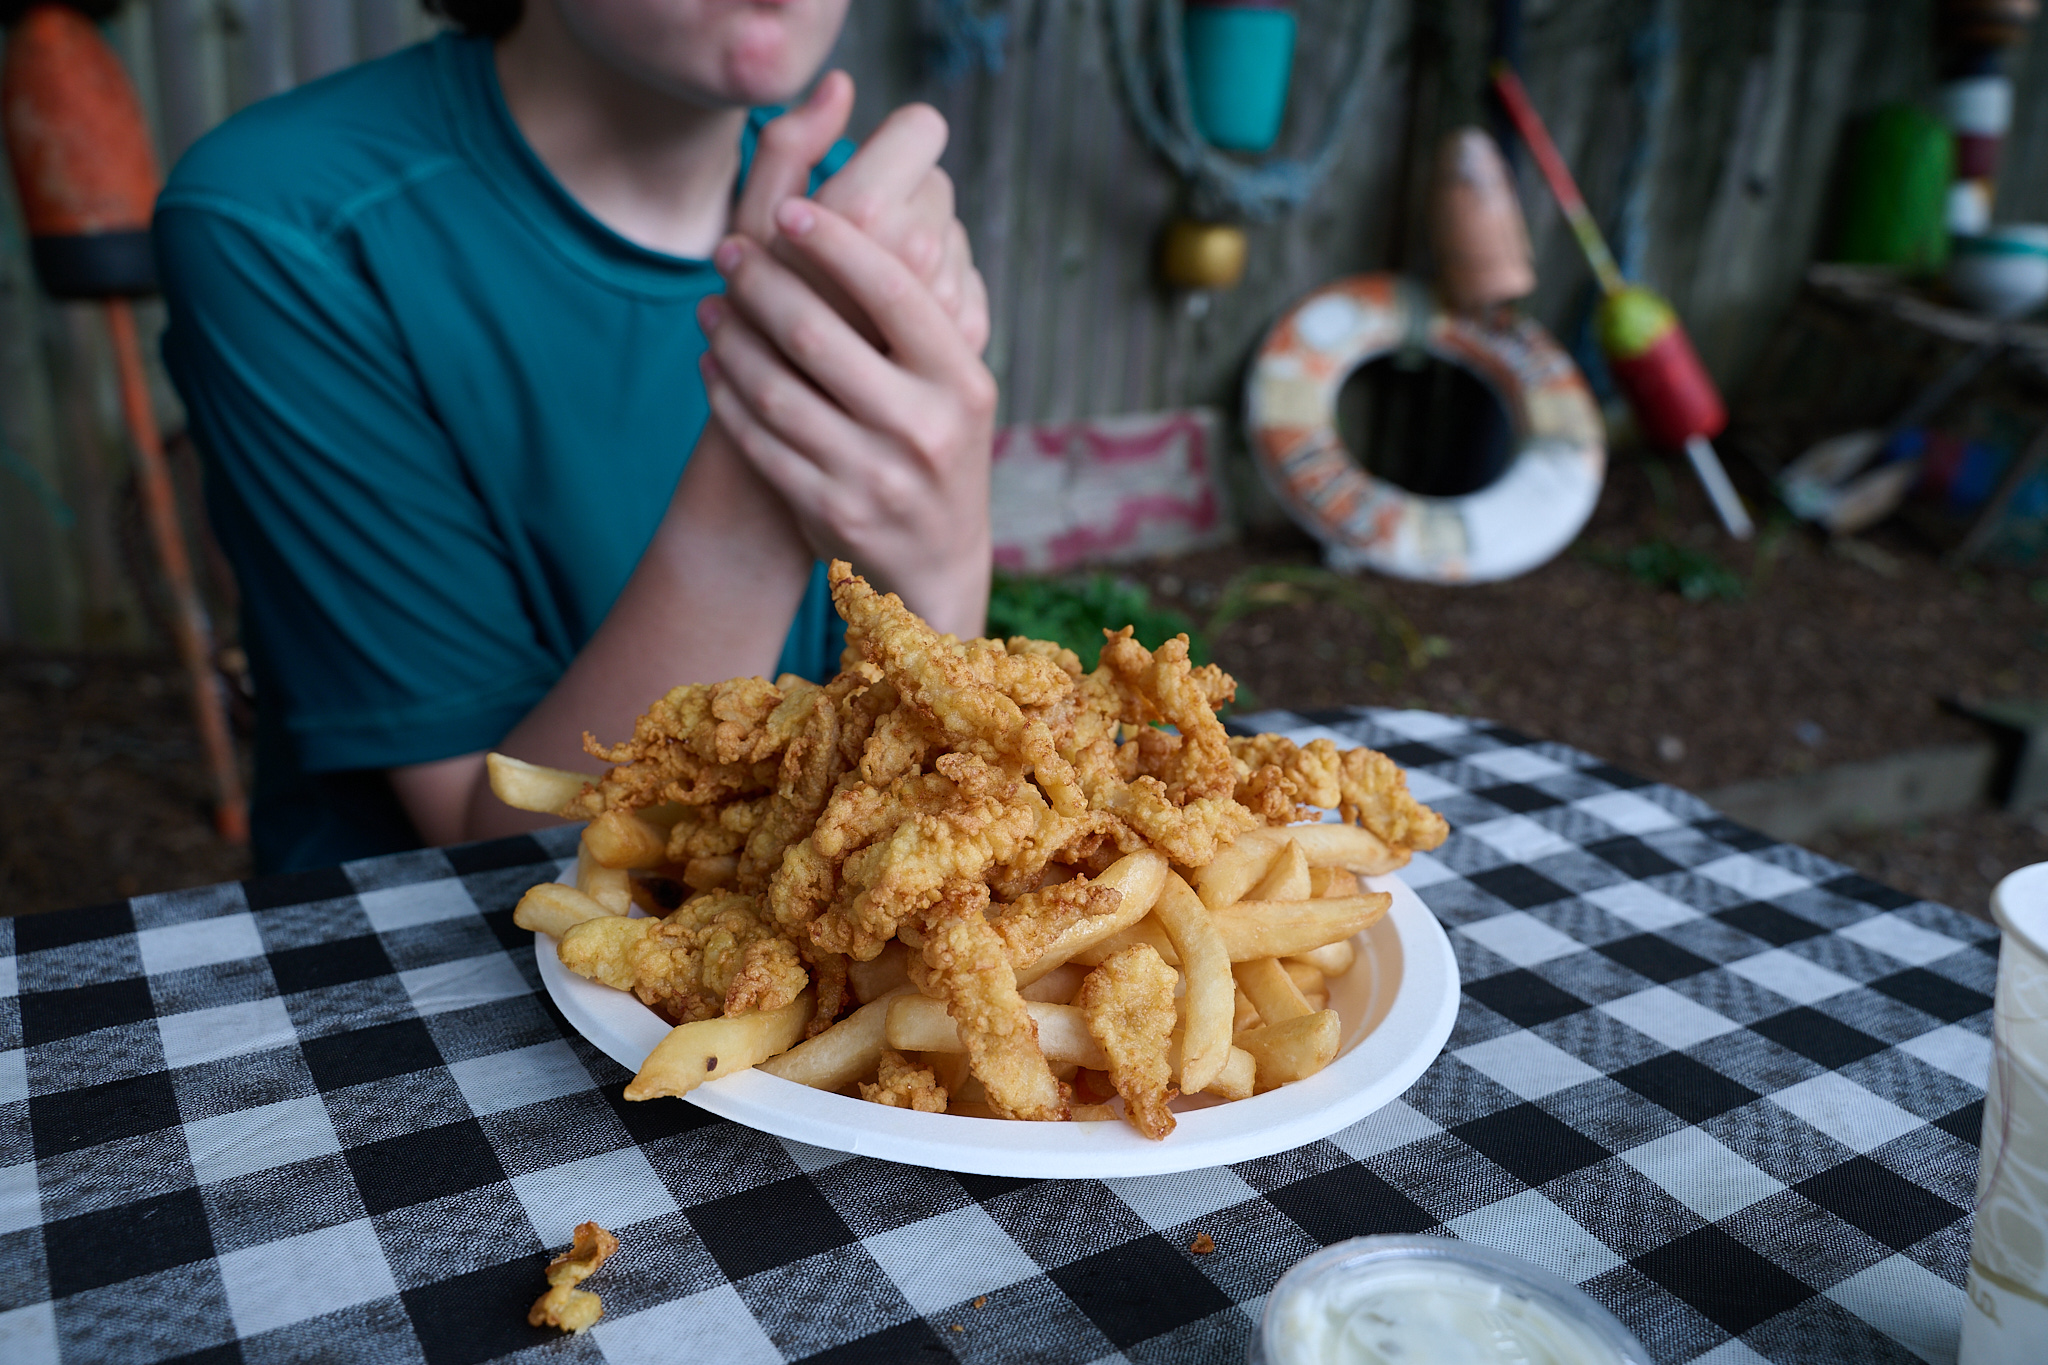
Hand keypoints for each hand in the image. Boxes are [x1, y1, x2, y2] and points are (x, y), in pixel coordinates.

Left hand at [699, 198, 994, 635]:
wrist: (937, 563)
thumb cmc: (940, 447)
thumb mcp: (958, 386)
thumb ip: (922, 315)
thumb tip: (884, 207)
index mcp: (961, 380)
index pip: (893, 290)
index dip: (835, 242)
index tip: (789, 208)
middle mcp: (923, 428)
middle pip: (817, 333)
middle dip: (761, 281)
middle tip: (729, 249)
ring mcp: (874, 474)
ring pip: (775, 388)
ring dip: (730, 337)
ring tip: (709, 303)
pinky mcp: (828, 511)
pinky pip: (758, 440)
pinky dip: (724, 395)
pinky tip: (710, 362)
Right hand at [734, 73, 988, 352]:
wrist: (794, 455)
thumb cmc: (758, 331)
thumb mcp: (754, 233)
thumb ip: (788, 150)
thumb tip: (839, 87)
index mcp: (862, 215)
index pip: (921, 129)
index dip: (899, 141)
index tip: (870, 166)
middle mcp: (916, 256)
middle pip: (938, 184)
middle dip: (904, 201)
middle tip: (865, 227)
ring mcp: (952, 305)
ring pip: (956, 238)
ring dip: (922, 247)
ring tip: (869, 281)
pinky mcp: (972, 352)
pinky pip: (970, 289)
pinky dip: (939, 292)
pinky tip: (894, 319)